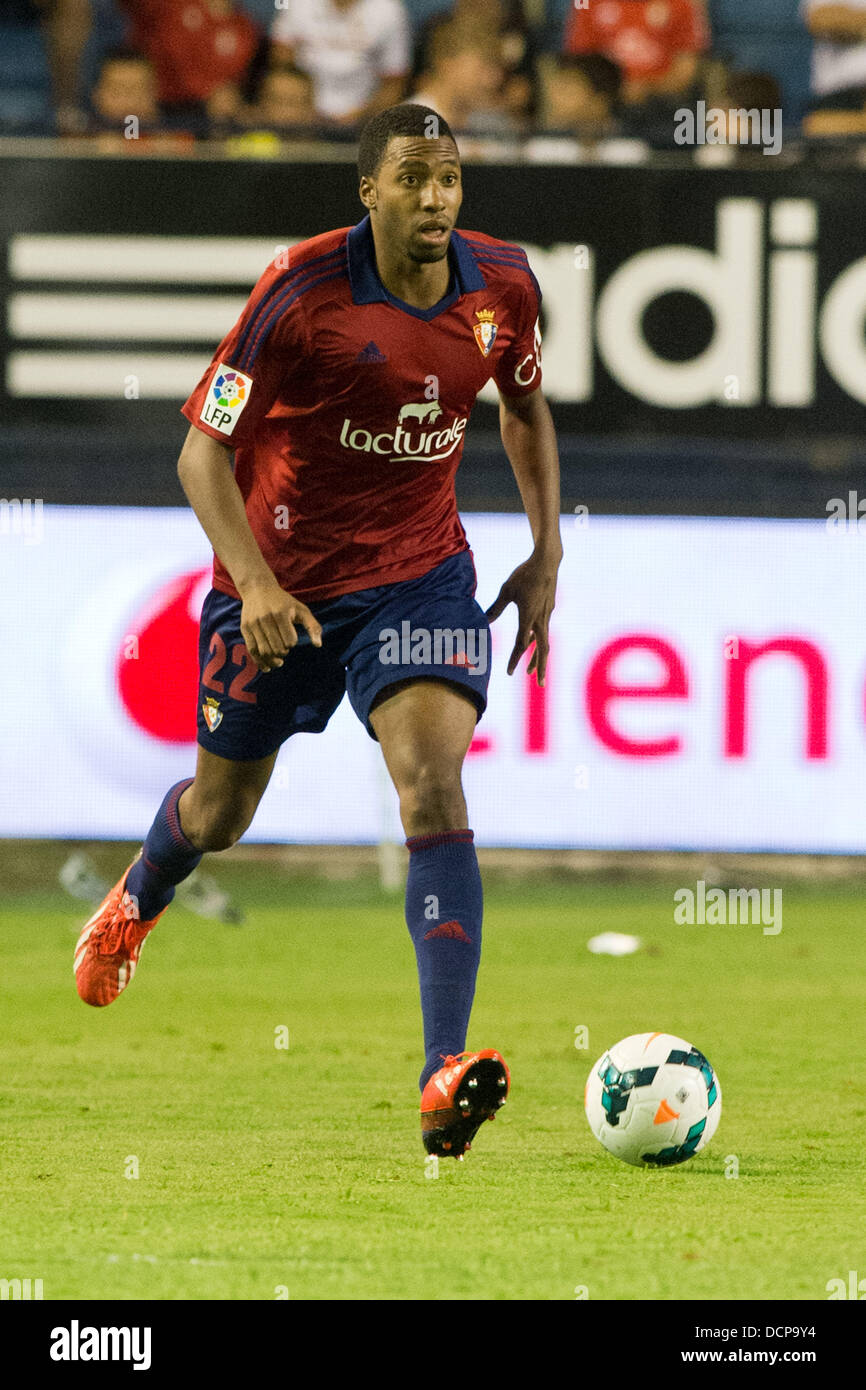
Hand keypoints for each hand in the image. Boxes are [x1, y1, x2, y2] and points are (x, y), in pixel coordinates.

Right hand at [238, 578, 321, 671]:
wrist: (258, 589)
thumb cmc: (284, 602)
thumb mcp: (301, 610)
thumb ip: (313, 626)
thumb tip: (318, 645)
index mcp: (281, 613)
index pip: (289, 641)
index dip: (292, 643)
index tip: (291, 639)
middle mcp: (265, 618)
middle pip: (276, 648)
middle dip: (283, 653)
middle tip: (285, 650)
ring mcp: (253, 623)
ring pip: (264, 651)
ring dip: (273, 660)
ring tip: (279, 662)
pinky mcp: (245, 628)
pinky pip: (252, 650)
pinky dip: (259, 662)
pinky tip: (267, 667)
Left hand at [485, 548, 561, 684]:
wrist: (547, 561)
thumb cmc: (524, 574)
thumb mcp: (506, 590)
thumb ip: (495, 608)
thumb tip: (484, 621)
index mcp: (528, 617)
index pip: (520, 643)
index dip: (514, 659)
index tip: (509, 673)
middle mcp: (540, 619)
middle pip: (542, 649)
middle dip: (541, 667)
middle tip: (541, 684)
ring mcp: (547, 615)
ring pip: (544, 642)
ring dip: (538, 658)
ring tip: (532, 673)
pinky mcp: (549, 609)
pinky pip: (543, 630)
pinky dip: (537, 641)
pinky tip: (532, 644)